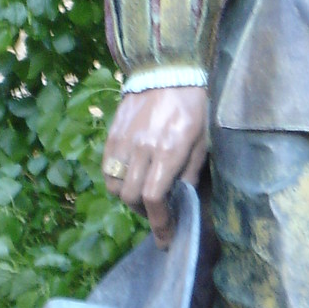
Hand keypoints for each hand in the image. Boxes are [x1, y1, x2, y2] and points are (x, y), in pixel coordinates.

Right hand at [101, 86, 208, 240]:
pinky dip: (115, 180)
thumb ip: (190, 172)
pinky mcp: (112, 134)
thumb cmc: (192, 104)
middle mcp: (142, 148)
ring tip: (142, 194)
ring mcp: (123, 141)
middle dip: (144, 212)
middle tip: (157, 211)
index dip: (158, 223)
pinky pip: (106, 168)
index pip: (153, 198)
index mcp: (168, 150)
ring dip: (127, 198)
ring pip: (114, 186)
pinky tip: (129, 177)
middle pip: (130, 197)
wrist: (166, 69)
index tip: (164, 238)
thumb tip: (182, 199)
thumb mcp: (202, 140)